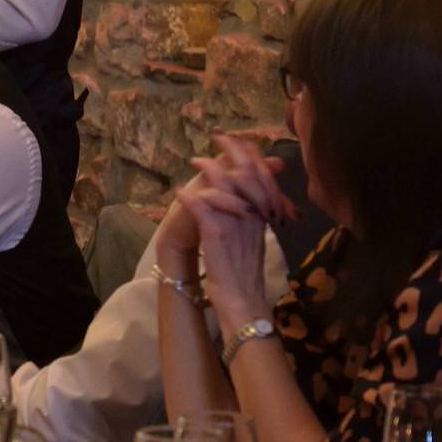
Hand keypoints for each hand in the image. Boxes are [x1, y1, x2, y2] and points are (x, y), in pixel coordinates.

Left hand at [178, 136, 286, 323]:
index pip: (261, 178)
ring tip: (195, 161)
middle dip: (233, 152)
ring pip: (226, 188)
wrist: (244, 304)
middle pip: (247, 175)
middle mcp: (251, 219)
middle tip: (219, 137)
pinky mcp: (217, 240)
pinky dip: (192, 199)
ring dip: (209, 170)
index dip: (250, 157)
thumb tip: (247, 199)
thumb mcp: (253, 242)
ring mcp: (235, 228)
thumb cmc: (244, 275)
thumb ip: (252, 218)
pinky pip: (205, 213)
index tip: (238, 141)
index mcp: (260, 218)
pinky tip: (180, 190)